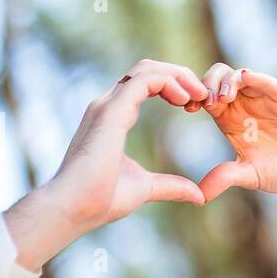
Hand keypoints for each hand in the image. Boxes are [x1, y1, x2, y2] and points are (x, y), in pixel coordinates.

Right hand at [6, 60, 209, 270]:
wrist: (73, 209)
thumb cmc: (100, 201)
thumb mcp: (146, 188)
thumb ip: (171, 186)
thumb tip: (199, 196)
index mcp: (113, 118)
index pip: (145, 84)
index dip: (174, 87)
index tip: (195, 106)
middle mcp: (108, 105)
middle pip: (148, 69)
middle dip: (180, 75)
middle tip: (203, 95)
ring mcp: (107, 105)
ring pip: (147, 68)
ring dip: (178, 75)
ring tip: (198, 95)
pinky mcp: (111, 110)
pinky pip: (145, 79)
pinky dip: (169, 81)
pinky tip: (184, 99)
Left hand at [192, 63, 276, 201]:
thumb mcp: (249, 175)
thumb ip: (225, 178)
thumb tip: (199, 196)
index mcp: (230, 119)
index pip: (207, 97)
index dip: (196, 97)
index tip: (189, 107)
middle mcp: (246, 104)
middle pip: (219, 78)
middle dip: (208, 83)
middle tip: (206, 100)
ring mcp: (266, 98)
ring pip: (241, 75)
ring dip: (229, 80)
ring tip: (224, 97)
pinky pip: (269, 82)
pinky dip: (257, 77)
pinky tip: (246, 79)